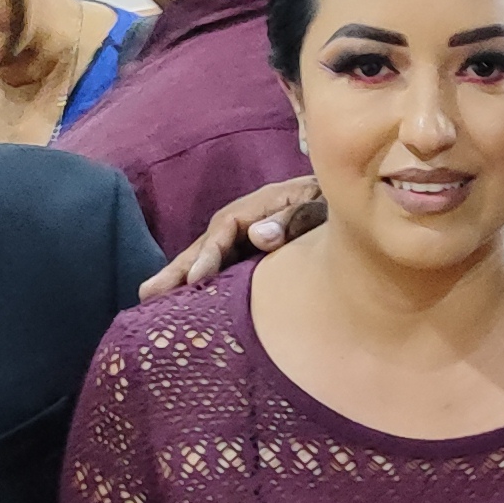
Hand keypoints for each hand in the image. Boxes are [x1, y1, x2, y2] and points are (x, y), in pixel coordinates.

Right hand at [142, 178, 325, 296]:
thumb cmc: (339, 203)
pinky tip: (185, 303)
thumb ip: (295, 218)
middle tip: (147, 294)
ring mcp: (247, 235)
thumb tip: (257, 236)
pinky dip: (201, 282)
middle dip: (177, 269)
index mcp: (261, 204)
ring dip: (181, 277)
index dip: (208, 254)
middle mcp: (246, 218)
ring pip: (208, 256)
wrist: (356, 199)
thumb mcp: (322, 205)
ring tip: (151, 300)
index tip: (194, 279)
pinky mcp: (252, 251)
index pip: (225, 229)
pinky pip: (222, 266)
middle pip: (205, 243)